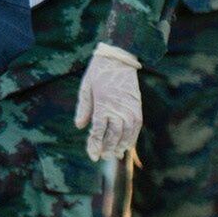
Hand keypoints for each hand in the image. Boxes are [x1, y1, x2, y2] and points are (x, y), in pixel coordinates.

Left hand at [76, 43, 141, 161]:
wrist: (119, 59)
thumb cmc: (98, 73)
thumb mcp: (85, 87)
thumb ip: (83, 108)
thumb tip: (80, 126)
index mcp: (103, 104)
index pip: (98, 130)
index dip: (95, 144)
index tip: (92, 155)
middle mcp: (118, 109)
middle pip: (113, 135)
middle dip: (107, 148)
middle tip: (102, 157)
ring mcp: (130, 109)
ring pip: (127, 134)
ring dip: (121, 146)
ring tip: (115, 154)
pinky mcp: (138, 107)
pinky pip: (136, 127)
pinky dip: (132, 138)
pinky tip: (127, 144)